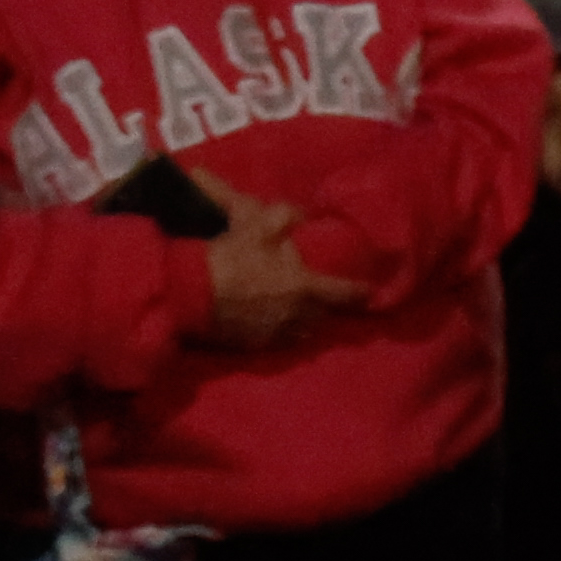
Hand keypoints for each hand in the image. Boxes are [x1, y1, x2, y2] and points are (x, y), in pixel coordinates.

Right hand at [190, 166, 364, 350]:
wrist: (191, 291)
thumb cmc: (231, 257)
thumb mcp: (258, 226)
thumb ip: (285, 217)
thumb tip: (301, 215)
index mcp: (304, 287)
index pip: (344, 293)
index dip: (359, 292)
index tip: (369, 292)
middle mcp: (297, 315)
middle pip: (322, 314)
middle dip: (324, 305)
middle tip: (321, 296)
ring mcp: (276, 334)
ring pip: (302, 331)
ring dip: (304, 320)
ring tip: (297, 310)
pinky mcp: (255, 346)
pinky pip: (277, 340)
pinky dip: (280, 331)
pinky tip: (272, 321)